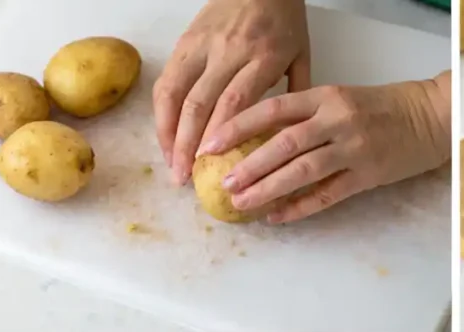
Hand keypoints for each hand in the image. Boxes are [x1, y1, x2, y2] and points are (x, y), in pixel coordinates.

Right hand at [153, 0, 310, 184]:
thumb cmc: (285, 20)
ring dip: (167, 132)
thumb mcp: (302, 55)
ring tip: (170, 163)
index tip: (209, 165)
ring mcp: (202, 46)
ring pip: (174, 92)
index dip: (218, 135)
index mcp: (262, 58)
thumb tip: (290, 137)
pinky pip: (166, 80)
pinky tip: (164, 136)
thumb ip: (297, 95)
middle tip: (183, 178)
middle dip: (187, 145)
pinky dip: (161, 111)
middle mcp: (228, 53)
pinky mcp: (184, 41)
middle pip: (200, 103)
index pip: (235, 102)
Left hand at [195, 72, 450, 223]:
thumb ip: (306, 114)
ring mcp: (353, 149)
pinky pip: (327, 195)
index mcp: (325, 96)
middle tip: (222, 183)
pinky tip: (277, 217)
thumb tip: (259, 138)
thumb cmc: (382, 107)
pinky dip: (299, 207)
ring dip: (267, 189)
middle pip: (282, 144)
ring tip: (242, 202)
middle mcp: (337, 121)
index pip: (271, 110)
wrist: (429, 117)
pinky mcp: (368, 176)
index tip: (210, 143)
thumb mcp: (341, 98)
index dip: (237, 127)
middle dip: (248, 165)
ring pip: (301, 171)